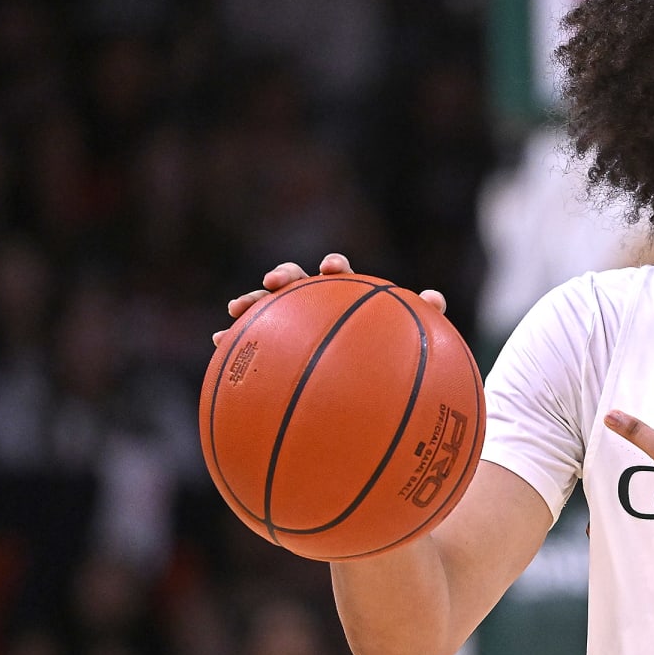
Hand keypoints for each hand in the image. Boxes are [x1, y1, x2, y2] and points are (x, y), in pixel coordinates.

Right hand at [211, 252, 447, 345]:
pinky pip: (254, 342)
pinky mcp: (276, 348)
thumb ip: (424, 318)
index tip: (330, 268)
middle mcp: (316, 305)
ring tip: (235, 311)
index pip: (340, 274)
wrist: (372, 387)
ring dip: (251, 304)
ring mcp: (293, 325)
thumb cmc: (392, 357)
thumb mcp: (413, 341)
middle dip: (284, 277)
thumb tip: (435, 297)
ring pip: (268, 308)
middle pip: (297, 282)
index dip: (334, 267)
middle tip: (274, 282)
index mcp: (346, 297)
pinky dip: (236, 339)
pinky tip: (218, 345)